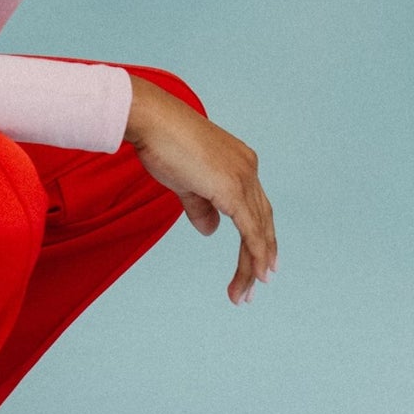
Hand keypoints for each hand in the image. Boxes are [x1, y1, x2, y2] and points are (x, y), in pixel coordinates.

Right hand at [124, 75, 276, 304]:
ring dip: (254, 263)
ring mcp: (244, 177)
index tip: (260, 262)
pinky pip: (250, 229)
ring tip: (245, 292)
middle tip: (258, 283)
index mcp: (240, 163)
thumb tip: (211, 230)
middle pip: (262, 221)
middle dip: (261, 255)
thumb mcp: (183, 181)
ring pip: (258, 230)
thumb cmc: (161, 141)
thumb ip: (200, 206)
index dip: (259, 235)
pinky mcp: (233, 189)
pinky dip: (255, 254)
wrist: (152, 120)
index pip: (255, 207)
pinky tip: (256, 275)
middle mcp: (248, 169)